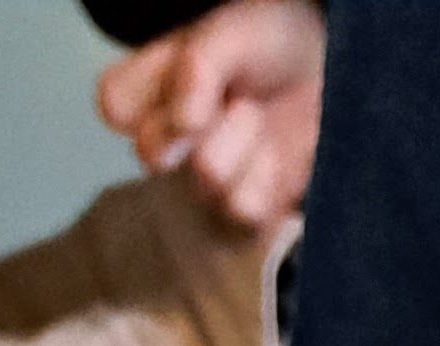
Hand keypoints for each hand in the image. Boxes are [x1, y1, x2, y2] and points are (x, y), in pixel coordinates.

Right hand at [96, 0, 323, 228]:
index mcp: (141, 94)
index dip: (161, 90)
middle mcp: (162, 145)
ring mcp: (199, 186)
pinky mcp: (241, 216)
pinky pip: (244, 210)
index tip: (197, 63)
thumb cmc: (264, 45)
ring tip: (257, 115)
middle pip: (155, 153)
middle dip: (208, 115)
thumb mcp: (226, 35)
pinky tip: (273, 152)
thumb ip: (197, 70)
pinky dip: (269, 175)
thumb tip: (185, 127)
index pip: (115, 108)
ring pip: (207, 178)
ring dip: (246, 138)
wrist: (323, 69)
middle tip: (234, 92)